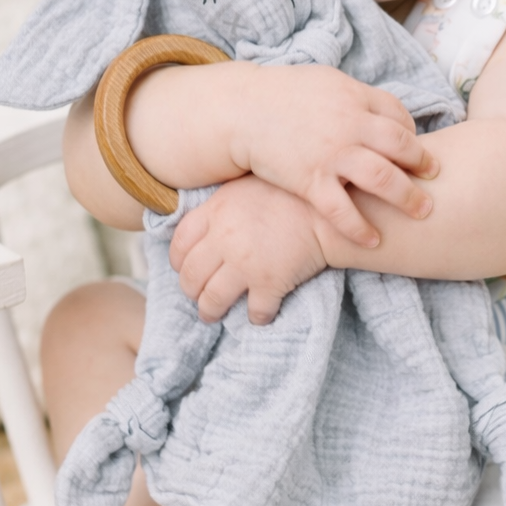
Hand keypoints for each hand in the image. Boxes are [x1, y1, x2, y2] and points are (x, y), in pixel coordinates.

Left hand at [170, 175, 327, 324]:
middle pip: (190, 276)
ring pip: (212, 300)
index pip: (179, 245)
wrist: (326, 207)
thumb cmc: (288, 192)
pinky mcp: (270, 283)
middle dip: (191, 291)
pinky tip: (259, 314)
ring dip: (210, 311)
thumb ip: (219, 206)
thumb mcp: (244, 187)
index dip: (178, 262)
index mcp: (215, 212)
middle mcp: (224, 240)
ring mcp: (245, 264)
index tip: (184, 268)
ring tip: (213, 314)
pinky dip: (256, 317)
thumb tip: (204, 226)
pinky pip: (255, 311)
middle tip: (198, 296)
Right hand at [233, 65, 437, 246]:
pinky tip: (374, 240)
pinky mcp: (310, 181)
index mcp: (355, 98)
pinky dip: (360, 228)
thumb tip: (382, 111)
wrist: (242, 110)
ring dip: (408, 197)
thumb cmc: (283, 94)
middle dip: (423, 164)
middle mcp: (350, 125)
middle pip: (402, 146)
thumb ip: (356, 97)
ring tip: (423, 211)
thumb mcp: (326, 82)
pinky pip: (342, 210)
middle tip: (435, 178)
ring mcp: (332, 154)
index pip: (398, 116)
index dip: (411, 134)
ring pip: (383, 179)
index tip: (414, 149)